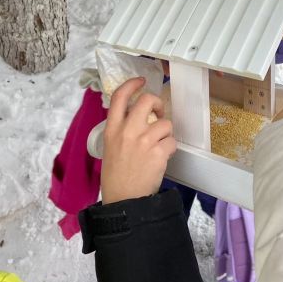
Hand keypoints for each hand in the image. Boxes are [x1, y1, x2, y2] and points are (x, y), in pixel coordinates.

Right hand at [100, 77, 175, 204]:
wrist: (124, 200)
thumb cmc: (116, 175)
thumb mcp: (110, 147)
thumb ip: (122, 129)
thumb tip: (138, 116)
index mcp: (112, 128)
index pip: (119, 96)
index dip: (131, 84)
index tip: (141, 81)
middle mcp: (127, 130)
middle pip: (147, 100)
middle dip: (157, 103)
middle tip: (158, 113)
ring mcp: (144, 141)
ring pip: (165, 123)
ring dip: (165, 133)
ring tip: (158, 146)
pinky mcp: (158, 153)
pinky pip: (172, 142)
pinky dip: (170, 149)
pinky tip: (161, 158)